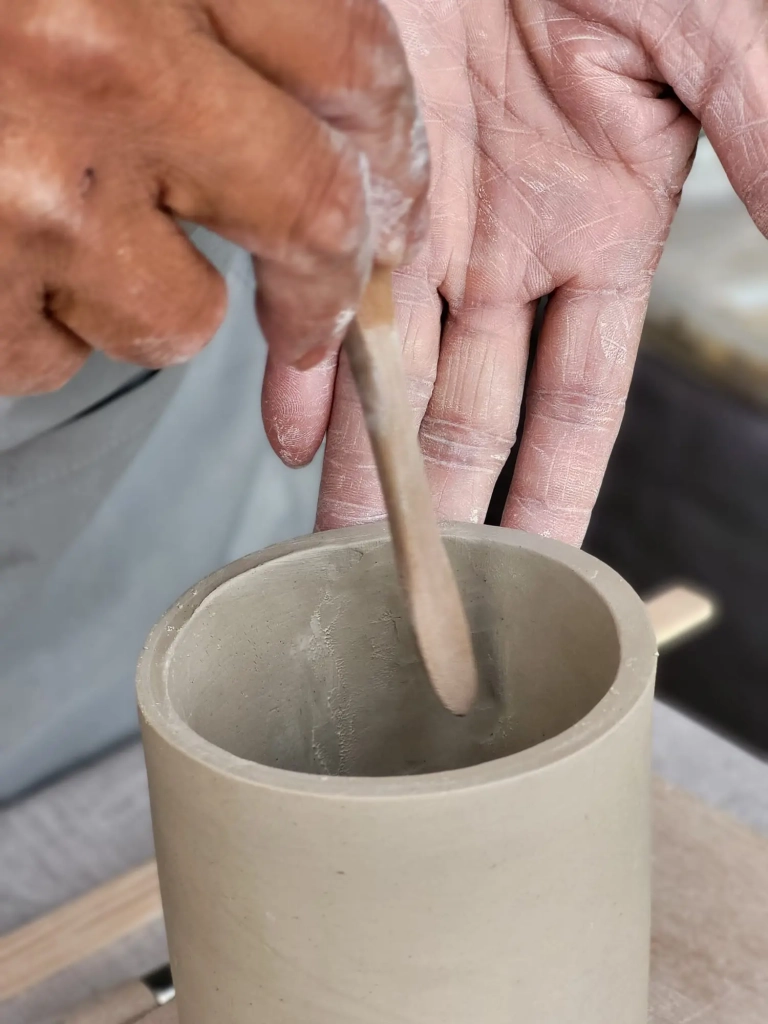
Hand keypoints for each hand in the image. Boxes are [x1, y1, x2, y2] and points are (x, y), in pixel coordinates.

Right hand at [0, 0, 427, 394]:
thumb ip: (197, 6)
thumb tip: (300, 85)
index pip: (347, 57)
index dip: (387, 141)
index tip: (392, 193)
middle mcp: (106, 67)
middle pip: (308, 213)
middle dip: (326, 281)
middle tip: (317, 312)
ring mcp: (43, 195)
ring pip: (182, 317)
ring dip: (155, 301)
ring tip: (74, 233)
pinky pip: (57, 359)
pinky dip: (44, 329)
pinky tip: (2, 261)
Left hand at [266, 0, 767, 544]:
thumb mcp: (719, 40)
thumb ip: (763, 146)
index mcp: (598, 233)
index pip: (574, 406)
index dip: (552, 495)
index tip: (532, 572)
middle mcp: (505, 244)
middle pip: (469, 414)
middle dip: (443, 508)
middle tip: (414, 594)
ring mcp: (424, 213)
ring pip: (388, 371)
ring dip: (363, 462)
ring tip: (337, 549)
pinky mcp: (350, 168)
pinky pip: (318, 283)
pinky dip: (302, 357)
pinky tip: (292, 427)